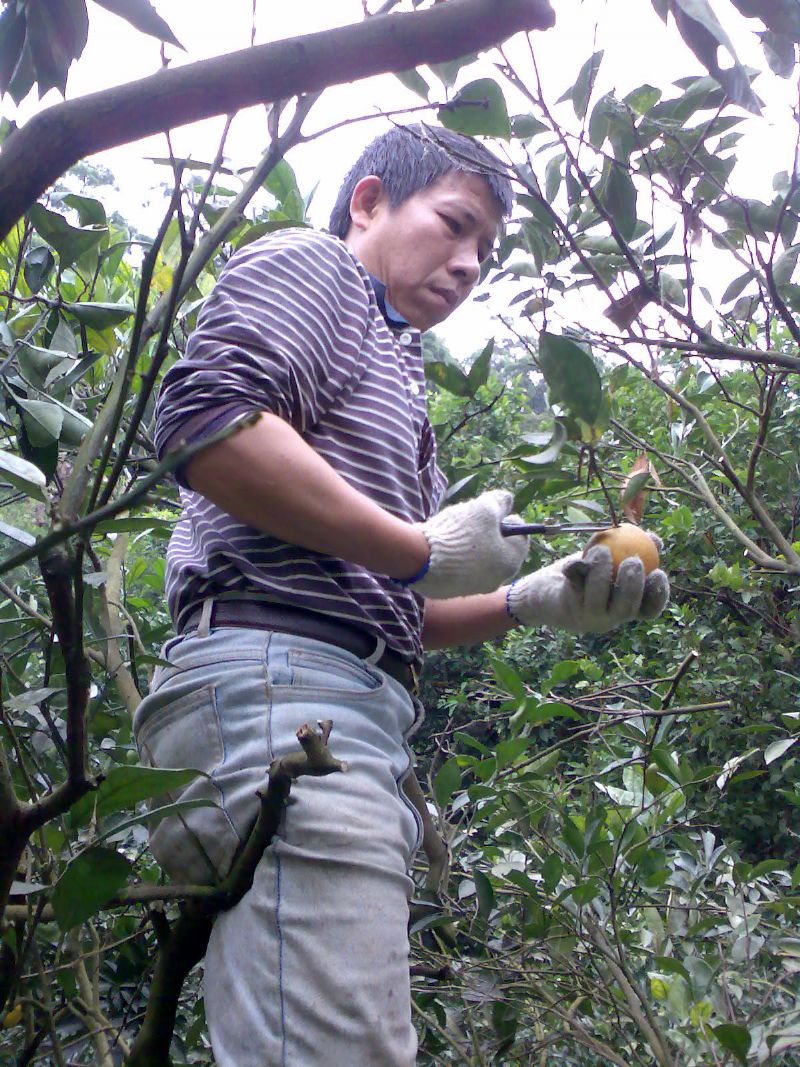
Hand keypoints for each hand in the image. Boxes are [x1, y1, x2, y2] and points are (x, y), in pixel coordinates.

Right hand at [405, 489, 528, 598]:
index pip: (520, 536)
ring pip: (481, 560)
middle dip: (488, 534)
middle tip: (470, 523)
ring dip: (473, 547)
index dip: (506, 520)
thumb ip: (500, 501)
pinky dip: (459, 560)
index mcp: (511, 561)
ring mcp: (477, 588)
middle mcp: (498, 579)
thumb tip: (507, 500)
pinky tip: (444, 551)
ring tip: (454, 536)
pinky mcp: (457, 592)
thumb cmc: (459, 534)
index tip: (490, 514)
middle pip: (500, 549)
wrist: (422, 560)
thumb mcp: (484, 508)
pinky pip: (464, 571)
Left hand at [506, 538, 668, 633]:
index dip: (658, 594)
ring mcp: (587, 615)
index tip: (658, 573)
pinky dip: (577, 568)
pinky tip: (577, 559)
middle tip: (632, 560)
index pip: (649, 610)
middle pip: (627, 607)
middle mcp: (609, 618)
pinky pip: (575, 585)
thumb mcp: (611, 561)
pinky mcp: (568, 606)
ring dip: (602, 570)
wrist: (546, 591)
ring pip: (600, 597)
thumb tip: (655, 539)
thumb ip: (632, 550)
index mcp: (624, 608)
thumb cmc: (585, 575)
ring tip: (601, 550)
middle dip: (632, 583)